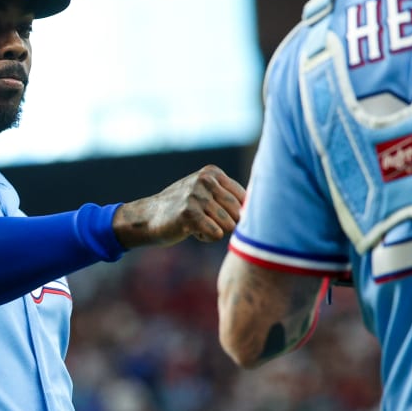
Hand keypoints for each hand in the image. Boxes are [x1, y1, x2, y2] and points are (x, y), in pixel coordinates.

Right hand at [112, 165, 246, 249]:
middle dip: (226, 224)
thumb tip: (263, 207)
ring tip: (197, 224)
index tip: (216, 214)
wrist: (148, 218)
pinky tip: (190, 230)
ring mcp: (196, 196)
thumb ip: (230, 196)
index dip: (235, 214)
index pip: (244, 198)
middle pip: (238, 213)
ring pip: (228, 225)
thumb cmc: (183, 208)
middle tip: (205, 221)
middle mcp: (205, 180)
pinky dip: (206, 238)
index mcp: (212, 173)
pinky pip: (216, 234)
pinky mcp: (189, 214)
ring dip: (214, 231)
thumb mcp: (205, 193)